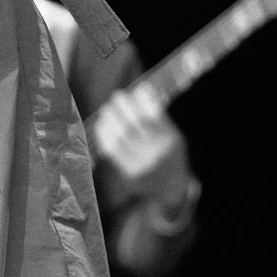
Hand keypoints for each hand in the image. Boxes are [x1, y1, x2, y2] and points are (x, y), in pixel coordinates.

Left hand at [91, 83, 190, 209]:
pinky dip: (103, 134)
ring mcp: (140, 163)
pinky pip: (110, 150)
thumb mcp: (174, 135)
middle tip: (117, 95)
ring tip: (107, 108)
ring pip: (119, 136)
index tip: (138, 88)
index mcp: (170, 140)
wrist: (171, 188)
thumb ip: (159, 117)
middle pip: (132, 124)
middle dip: (122, 106)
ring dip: (109, 118)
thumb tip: (138, 92)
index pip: (153, 115)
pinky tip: (102, 124)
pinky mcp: (127, 171)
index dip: (143, 99)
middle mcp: (155, 152)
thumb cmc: (171, 154)